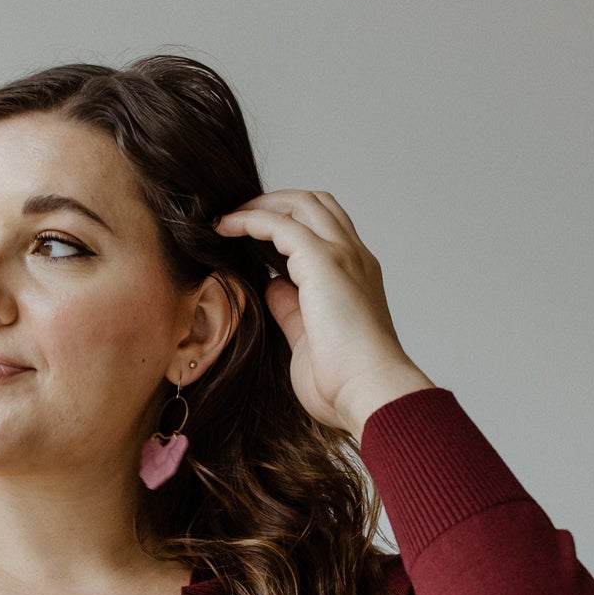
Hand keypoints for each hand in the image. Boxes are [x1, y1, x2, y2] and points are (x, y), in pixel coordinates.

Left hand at [213, 189, 433, 436]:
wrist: (368, 392)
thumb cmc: (343, 382)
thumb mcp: (308, 338)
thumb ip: (292, 309)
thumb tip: (273, 287)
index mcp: (356, 276)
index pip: (325, 229)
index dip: (289, 222)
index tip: (252, 235)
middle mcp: (354, 258)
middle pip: (315, 204)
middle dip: (273, 202)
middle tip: (236, 216)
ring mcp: (342, 256)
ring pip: (301, 204)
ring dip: (260, 205)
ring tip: (227, 218)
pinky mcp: (323, 262)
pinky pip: (280, 225)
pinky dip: (250, 220)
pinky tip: (225, 228)